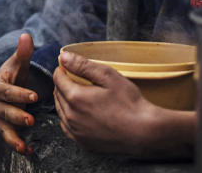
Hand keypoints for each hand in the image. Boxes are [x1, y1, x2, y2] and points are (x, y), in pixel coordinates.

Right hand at [0, 34, 38, 154]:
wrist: (6, 85)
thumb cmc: (14, 73)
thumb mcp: (18, 62)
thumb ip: (23, 51)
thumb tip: (26, 35)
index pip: (7, 91)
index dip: (19, 94)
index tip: (35, 96)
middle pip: (4, 111)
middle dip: (17, 116)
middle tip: (31, 120)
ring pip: (4, 128)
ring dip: (14, 137)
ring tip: (24, 145)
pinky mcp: (4, 127)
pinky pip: (9, 138)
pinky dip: (17, 145)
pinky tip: (28, 151)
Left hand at [54, 50, 194, 156]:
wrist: (144, 133)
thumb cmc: (129, 103)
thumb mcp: (108, 76)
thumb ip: (83, 65)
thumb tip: (63, 57)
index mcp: (75, 98)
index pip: (58, 79)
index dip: (63, 69)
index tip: (69, 66)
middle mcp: (71, 117)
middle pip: (58, 94)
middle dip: (63, 83)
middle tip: (75, 78)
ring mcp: (76, 132)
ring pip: (61, 111)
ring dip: (65, 100)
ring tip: (78, 93)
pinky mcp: (82, 143)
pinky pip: (67, 127)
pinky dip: (69, 117)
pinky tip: (80, 113)